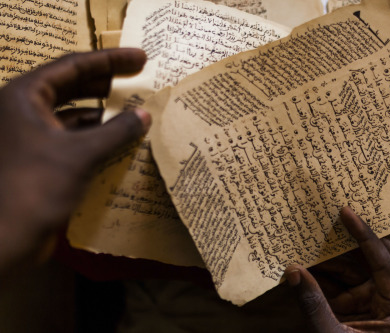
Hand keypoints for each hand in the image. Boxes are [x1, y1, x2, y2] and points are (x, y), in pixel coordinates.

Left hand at [0, 49, 149, 275]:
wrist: (6, 239)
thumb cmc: (36, 188)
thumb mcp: (81, 154)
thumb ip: (116, 131)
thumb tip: (144, 116)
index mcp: (25, 97)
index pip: (72, 66)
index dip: (110, 60)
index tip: (141, 58)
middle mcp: (24, 110)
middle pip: (70, 84)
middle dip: (106, 81)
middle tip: (138, 76)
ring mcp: (29, 134)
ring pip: (71, 111)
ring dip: (101, 110)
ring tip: (132, 108)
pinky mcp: (37, 157)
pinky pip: (70, 135)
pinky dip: (94, 134)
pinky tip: (116, 137)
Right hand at [285, 207, 389, 331]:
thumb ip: (313, 304)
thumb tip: (293, 271)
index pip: (383, 261)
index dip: (364, 234)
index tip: (346, 212)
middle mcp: (387, 300)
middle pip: (378, 256)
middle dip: (354, 239)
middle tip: (333, 217)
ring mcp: (371, 302)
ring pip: (356, 266)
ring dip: (334, 254)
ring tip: (312, 236)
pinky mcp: (355, 306)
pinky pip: (341, 280)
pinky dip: (325, 270)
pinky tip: (307, 260)